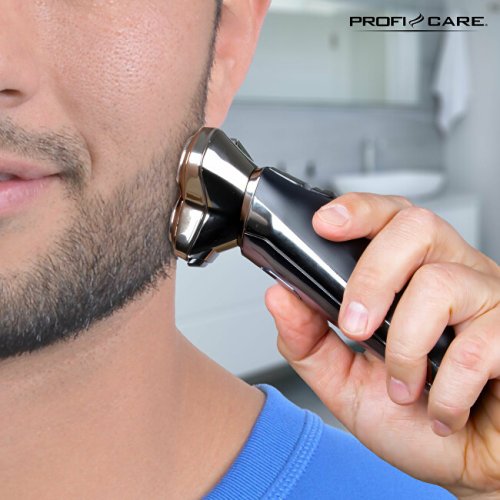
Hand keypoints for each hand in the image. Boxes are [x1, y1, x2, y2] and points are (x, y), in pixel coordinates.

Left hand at [265, 193, 499, 498]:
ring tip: (404, 387)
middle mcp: (452, 274)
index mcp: (411, 276)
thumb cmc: (412, 419)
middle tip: (356, 325)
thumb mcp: (344, 380)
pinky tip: (442, 408)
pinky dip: (446, 389)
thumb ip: (309, 339)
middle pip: (416, 227)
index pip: (388, 218)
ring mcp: (488, 300)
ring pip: (440, 283)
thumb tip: (279, 295)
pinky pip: (478, 343)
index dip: (358, 211)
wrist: (465, 465)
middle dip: (372, 276)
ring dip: (406, 346)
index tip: (325, 225)